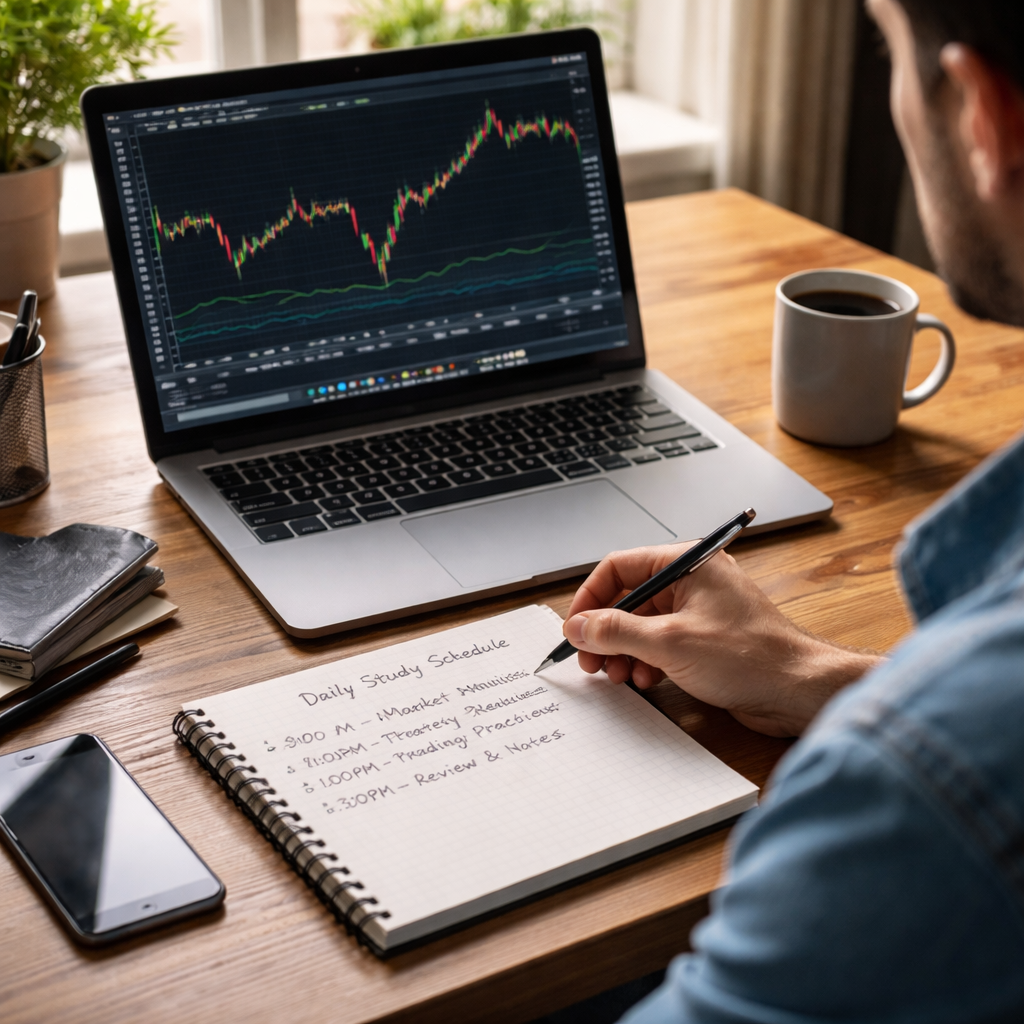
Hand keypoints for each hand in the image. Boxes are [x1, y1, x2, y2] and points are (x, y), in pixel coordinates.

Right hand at [563, 544, 880, 736]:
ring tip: (617, 675)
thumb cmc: (750, 656)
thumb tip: (579, 625)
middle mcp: (693, 581)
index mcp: (687, 563)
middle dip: (606, 631)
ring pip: (643, 624)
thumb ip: (616, 631)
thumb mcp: (669, 642)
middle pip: (629, 598)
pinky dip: (646, 661)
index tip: (575, 627)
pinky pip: (662, 643)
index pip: (620, 566)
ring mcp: (700, 610)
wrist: (798, 689)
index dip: (591, 596)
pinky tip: (643, 681)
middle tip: (590, 660)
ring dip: (624, 650)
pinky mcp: (706, 639)